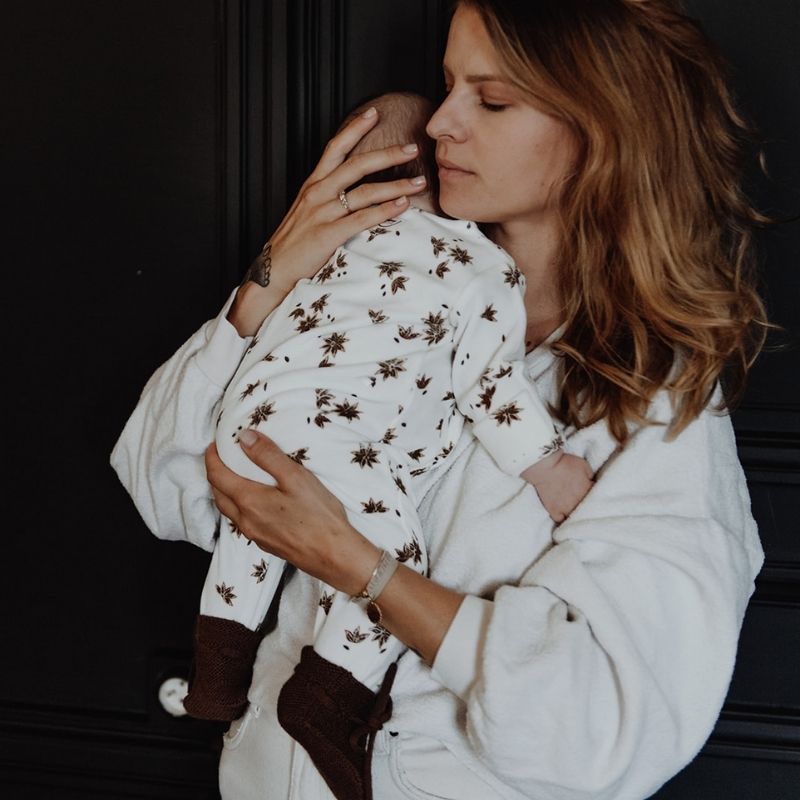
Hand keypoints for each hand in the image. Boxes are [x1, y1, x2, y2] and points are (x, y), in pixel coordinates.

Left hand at [204, 430, 379, 594]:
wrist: (333, 555)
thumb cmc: (318, 516)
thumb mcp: (295, 477)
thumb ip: (268, 455)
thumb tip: (243, 437)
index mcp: (249, 500)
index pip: (217, 476)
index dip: (211, 458)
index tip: (214, 445)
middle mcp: (245, 520)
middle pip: (218, 494)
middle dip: (215, 474)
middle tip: (222, 458)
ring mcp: (254, 534)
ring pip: (228, 509)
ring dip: (224, 491)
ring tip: (234, 476)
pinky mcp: (266, 543)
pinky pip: (241, 521)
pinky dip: (238, 505)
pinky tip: (254, 501)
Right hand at [229, 106, 427, 335]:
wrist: (272, 271)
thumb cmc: (293, 244)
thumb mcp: (307, 212)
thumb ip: (328, 198)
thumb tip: (353, 191)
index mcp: (312, 184)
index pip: (335, 148)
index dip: (354, 128)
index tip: (374, 113)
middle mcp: (317, 193)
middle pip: (357, 164)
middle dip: (388, 154)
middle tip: (413, 148)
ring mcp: (322, 213)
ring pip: (365, 191)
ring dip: (396, 185)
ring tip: (419, 182)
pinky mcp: (328, 234)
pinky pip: (362, 218)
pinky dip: (385, 211)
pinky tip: (402, 206)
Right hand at [521, 451, 594, 523]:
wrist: (545, 466)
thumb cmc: (564, 463)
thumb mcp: (584, 465)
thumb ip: (590, 476)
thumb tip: (591, 482)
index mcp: (587, 491)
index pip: (597, 497)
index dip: (596, 493)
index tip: (592, 491)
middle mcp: (578, 503)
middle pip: (587, 509)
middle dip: (587, 505)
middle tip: (583, 499)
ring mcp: (565, 508)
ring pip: (575, 517)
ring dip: (576, 513)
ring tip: (574, 508)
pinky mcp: (553, 510)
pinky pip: (560, 519)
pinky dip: (562, 517)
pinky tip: (563, 513)